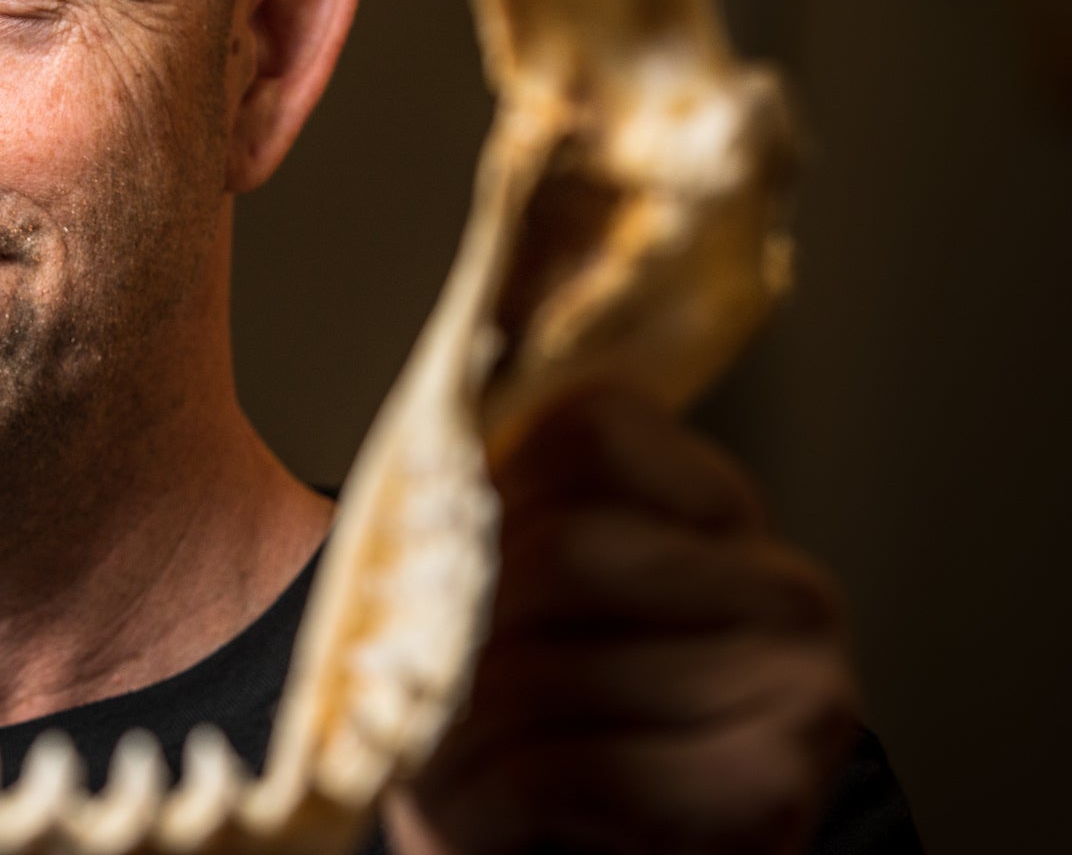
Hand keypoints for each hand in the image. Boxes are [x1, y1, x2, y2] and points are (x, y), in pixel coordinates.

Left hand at [388, 381, 857, 854]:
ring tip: (435, 766)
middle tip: (419, 696)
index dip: (481, 496)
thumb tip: (432, 409)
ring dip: (456, 731)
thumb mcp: (497, 602)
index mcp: (714, 502)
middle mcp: (785, 578)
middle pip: (564, 547)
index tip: (443, 574)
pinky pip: (577, 763)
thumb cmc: (527, 735)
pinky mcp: (777, 784)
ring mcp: (803, 682)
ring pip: (554, 661)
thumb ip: (486, 506)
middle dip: (458, 635)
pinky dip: (486, 800)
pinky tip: (480, 816)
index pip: (588, 427)